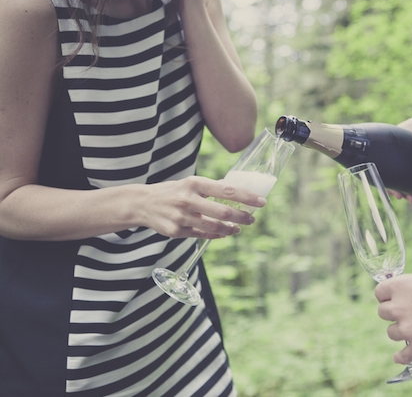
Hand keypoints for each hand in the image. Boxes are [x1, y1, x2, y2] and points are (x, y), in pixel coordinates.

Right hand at [140, 176, 265, 239]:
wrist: (142, 204)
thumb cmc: (173, 192)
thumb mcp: (191, 183)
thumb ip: (212, 188)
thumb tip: (238, 191)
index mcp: (195, 183)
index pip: (228, 191)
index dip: (247, 197)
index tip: (262, 202)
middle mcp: (188, 200)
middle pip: (223, 213)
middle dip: (242, 217)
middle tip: (252, 219)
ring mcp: (182, 217)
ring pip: (214, 227)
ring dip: (231, 230)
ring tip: (238, 229)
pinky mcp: (177, 231)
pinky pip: (203, 235)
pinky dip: (217, 235)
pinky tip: (224, 233)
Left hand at [375, 271, 411, 363]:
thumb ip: (411, 286)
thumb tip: (407, 291)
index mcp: (399, 286)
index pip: (380, 292)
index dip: (387, 296)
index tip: (392, 299)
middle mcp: (398, 307)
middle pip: (383, 312)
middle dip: (394, 313)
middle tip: (407, 313)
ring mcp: (407, 328)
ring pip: (392, 332)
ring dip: (402, 331)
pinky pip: (402, 355)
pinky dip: (402, 356)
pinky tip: (400, 356)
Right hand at [389, 104, 411, 202]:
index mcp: (396, 141)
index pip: (385, 161)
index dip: (387, 177)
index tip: (393, 189)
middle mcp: (401, 151)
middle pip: (395, 172)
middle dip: (397, 188)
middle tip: (405, 197)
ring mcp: (411, 158)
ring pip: (405, 176)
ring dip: (407, 189)